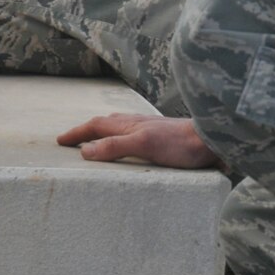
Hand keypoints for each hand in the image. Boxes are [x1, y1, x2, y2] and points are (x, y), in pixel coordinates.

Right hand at [57, 112, 220, 168]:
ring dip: (103, 132)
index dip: (77, 133)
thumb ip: (115, 147)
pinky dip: (121, 139)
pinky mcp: (163, 139)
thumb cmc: (180, 143)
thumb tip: (85, 150)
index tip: (60, 141)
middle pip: (105, 124)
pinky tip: (130, 146)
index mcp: (129, 125)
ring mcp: (151, 130)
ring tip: (95, 140)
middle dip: (86, 130)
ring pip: (120, 127)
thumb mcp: (144, 145)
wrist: (214, 140)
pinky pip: (133, 135)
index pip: (95, 127)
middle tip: (72, 139)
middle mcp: (137, 124)